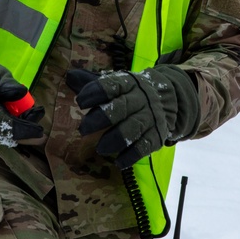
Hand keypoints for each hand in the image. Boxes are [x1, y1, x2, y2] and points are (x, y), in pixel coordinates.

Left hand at [66, 66, 198, 168]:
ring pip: (133, 127)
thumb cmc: (131, 92)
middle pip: (122, 107)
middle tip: (83, 129)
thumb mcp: (116, 83)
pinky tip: (119, 162)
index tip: (81, 101)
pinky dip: (132, 155)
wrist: (169, 97)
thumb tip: (70, 76)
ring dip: (116, 138)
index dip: (96, 92)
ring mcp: (150, 117)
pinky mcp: (156, 135)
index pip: (113, 85)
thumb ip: (92, 82)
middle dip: (101, 118)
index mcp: (128, 83)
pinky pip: (145, 146)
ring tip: (100, 148)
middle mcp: (141, 99)